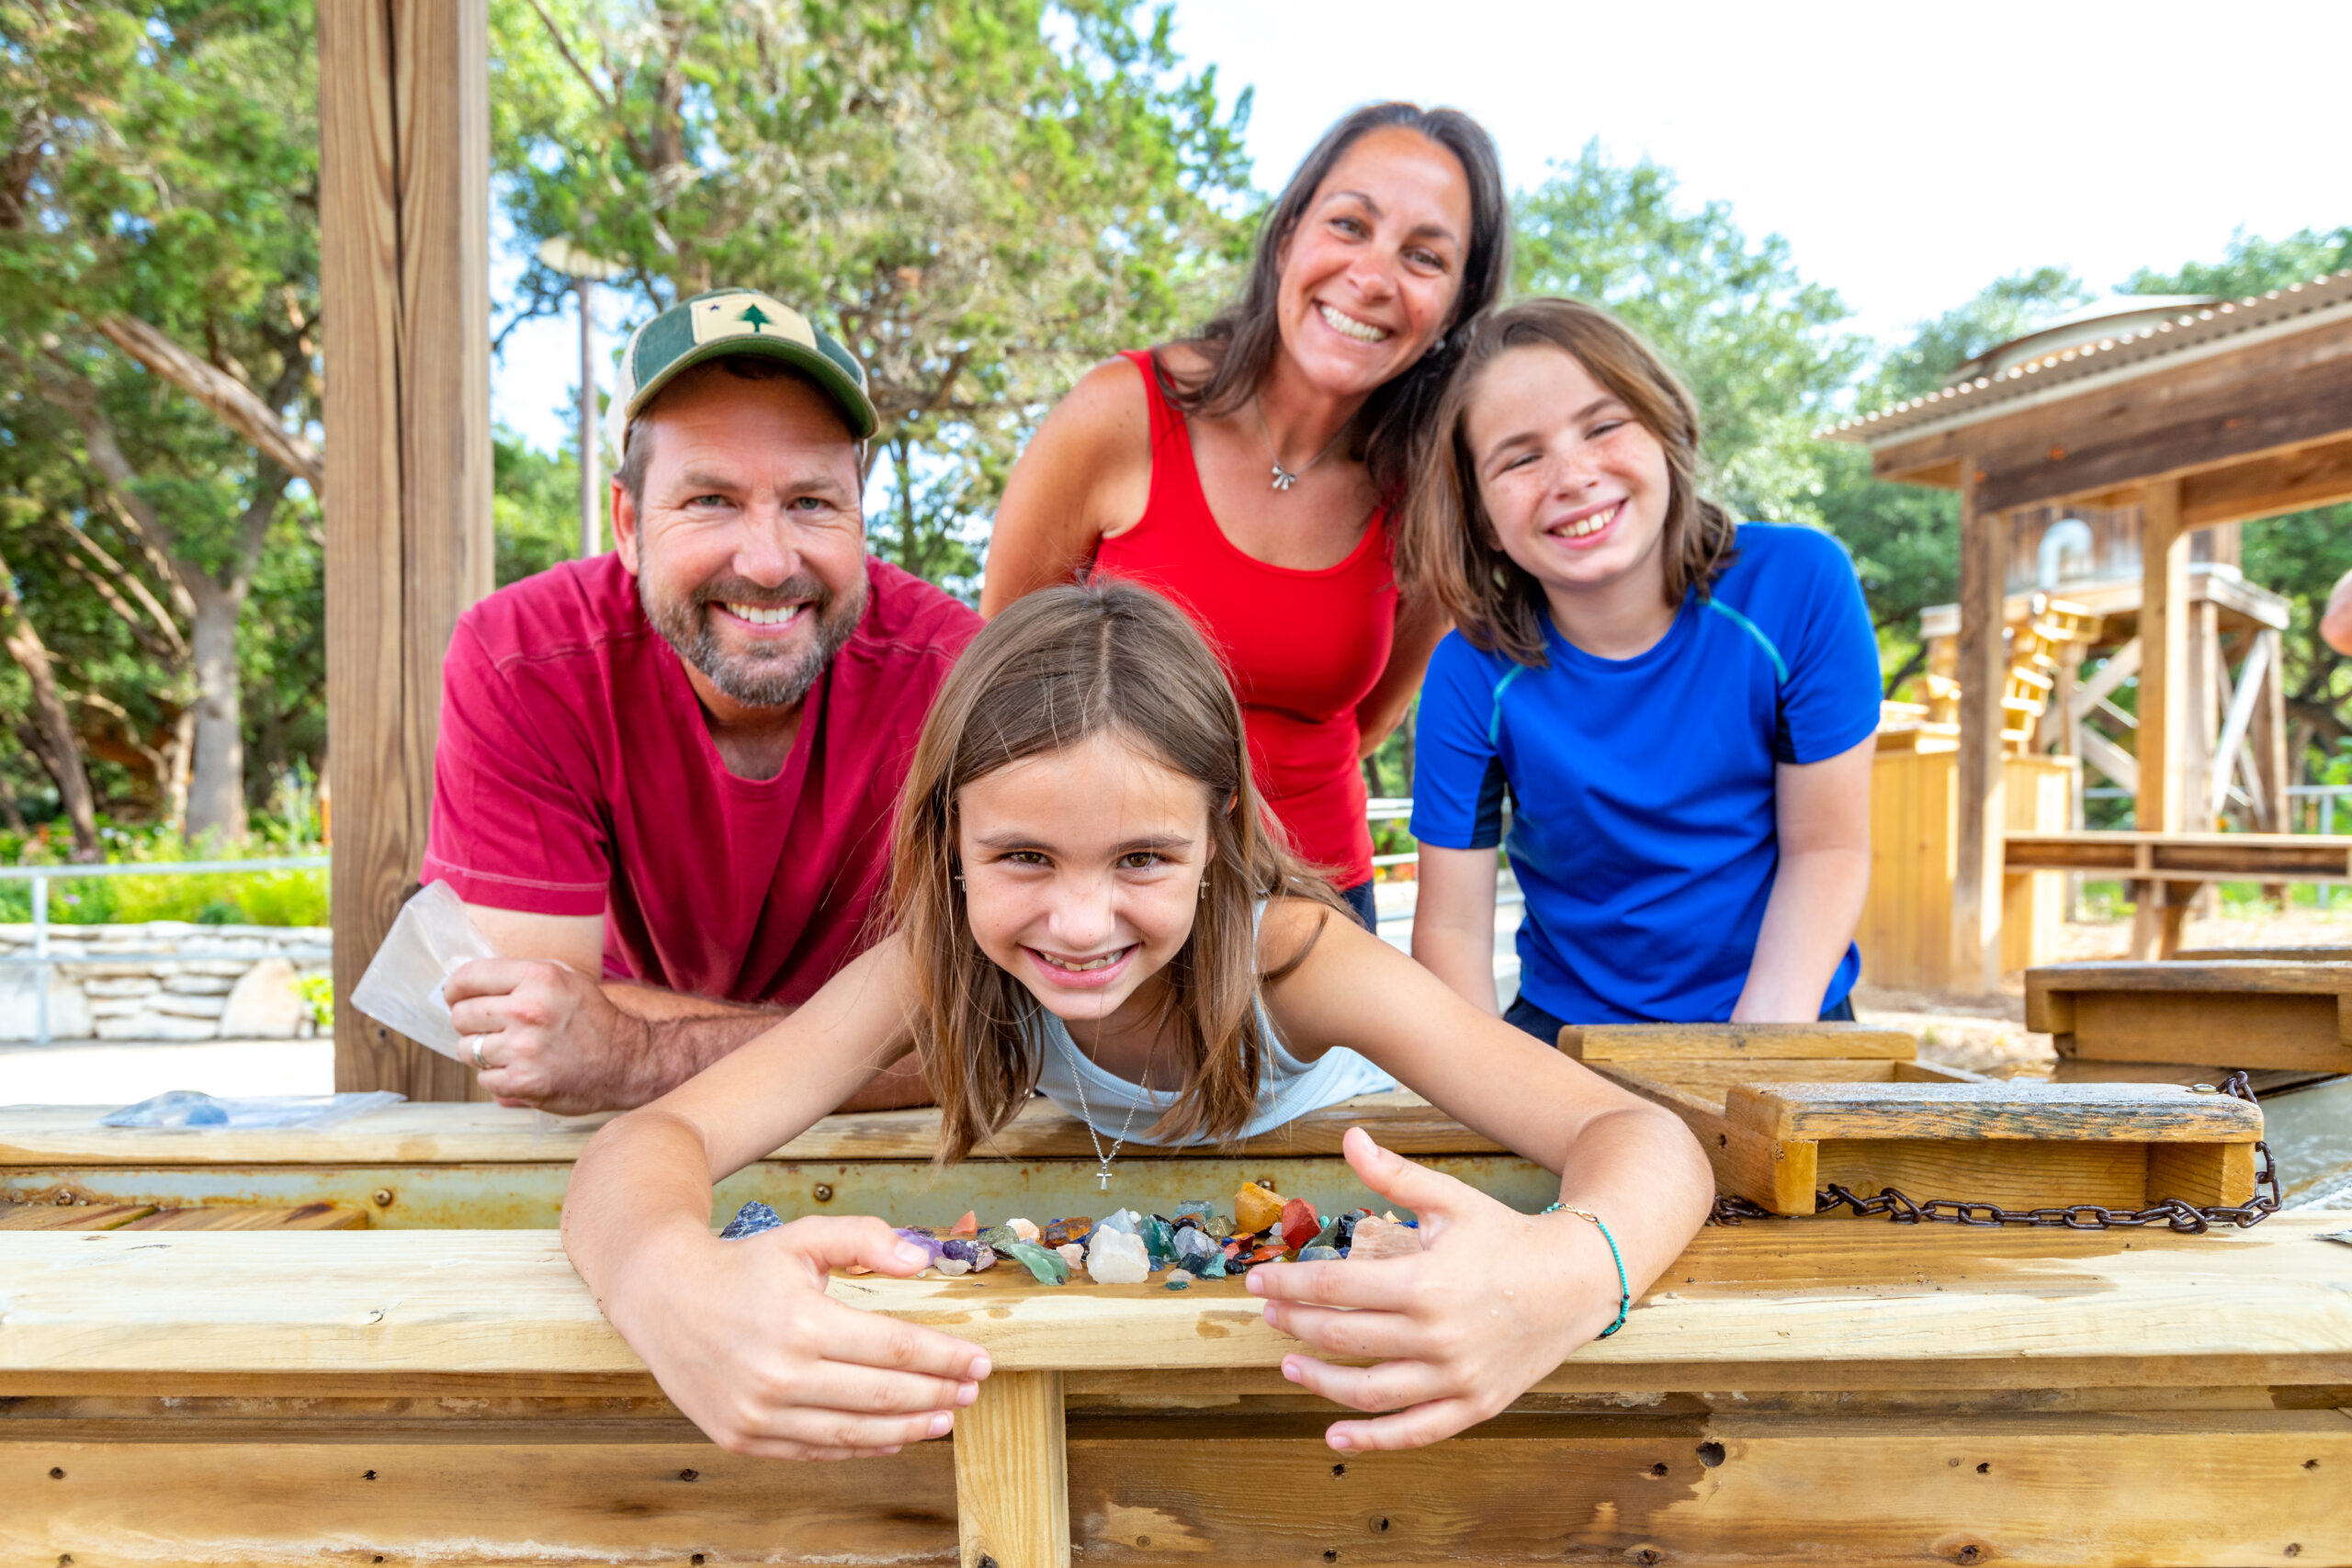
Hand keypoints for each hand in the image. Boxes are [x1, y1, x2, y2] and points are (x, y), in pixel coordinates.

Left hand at [444, 958, 647, 1111]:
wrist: (626, 1061)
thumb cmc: (591, 1018)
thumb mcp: (564, 978)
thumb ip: (518, 975)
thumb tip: (463, 984)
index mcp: (538, 977)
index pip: (469, 977)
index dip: (454, 988)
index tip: (455, 997)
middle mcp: (528, 1009)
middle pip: (461, 1015)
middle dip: (470, 1023)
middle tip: (490, 1028)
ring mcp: (523, 1048)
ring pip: (467, 1050)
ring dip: (482, 1053)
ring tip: (508, 1051)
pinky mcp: (523, 1082)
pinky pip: (484, 1080)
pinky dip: (498, 1078)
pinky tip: (521, 1071)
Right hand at [612, 1215, 990, 1459]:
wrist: (663, 1297)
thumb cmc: (742, 1266)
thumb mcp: (804, 1236)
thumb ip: (865, 1238)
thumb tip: (921, 1258)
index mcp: (801, 1322)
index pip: (894, 1349)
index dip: (945, 1357)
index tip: (979, 1361)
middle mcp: (779, 1375)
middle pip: (882, 1395)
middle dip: (938, 1395)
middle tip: (971, 1391)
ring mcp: (759, 1414)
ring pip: (854, 1432)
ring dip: (909, 1428)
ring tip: (944, 1419)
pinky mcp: (743, 1437)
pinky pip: (816, 1449)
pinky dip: (861, 1447)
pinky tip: (893, 1436)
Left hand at [1246, 1126, 1623, 1452]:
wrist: (1575, 1281)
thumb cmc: (1505, 1237)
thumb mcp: (1450, 1200)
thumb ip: (1394, 1176)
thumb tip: (1349, 1138)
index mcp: (1423, 1282)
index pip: (1335, 1286)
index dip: (1288, 1286)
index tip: (1255, 1283)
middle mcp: (1436, 1335)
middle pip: (1343, 1336)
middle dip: (1295, 1325)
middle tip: (1269, 1316)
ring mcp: (1455, 1377)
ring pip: (1368, 1391)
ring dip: (1319, 1382)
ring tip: (1290, 1366)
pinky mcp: (1474, 1405)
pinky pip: (1414, 1431)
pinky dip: (1371, 1440)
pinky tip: (1333, 1436)